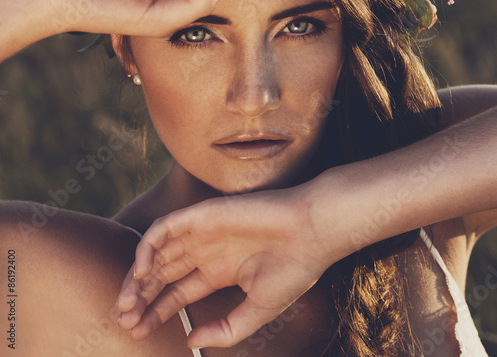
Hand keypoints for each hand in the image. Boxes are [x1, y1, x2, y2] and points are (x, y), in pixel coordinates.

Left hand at [115, 185, 335, 348]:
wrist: (311, 233)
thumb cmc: (292, 270)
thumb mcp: (257, 310)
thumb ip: (225, 328)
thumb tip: (191, 341)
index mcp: (219, 271)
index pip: (178, 293)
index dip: (156, 312)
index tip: (137, 332)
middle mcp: (207, 251)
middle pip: (163, 274)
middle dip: (142, 297)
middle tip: (125, 321)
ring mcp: (203, 232)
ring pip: (158, 252)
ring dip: (138, 276)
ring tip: (126, 303)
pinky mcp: (203, 215)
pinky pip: (165, 228)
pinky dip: (148, 246)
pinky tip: (142, 272)